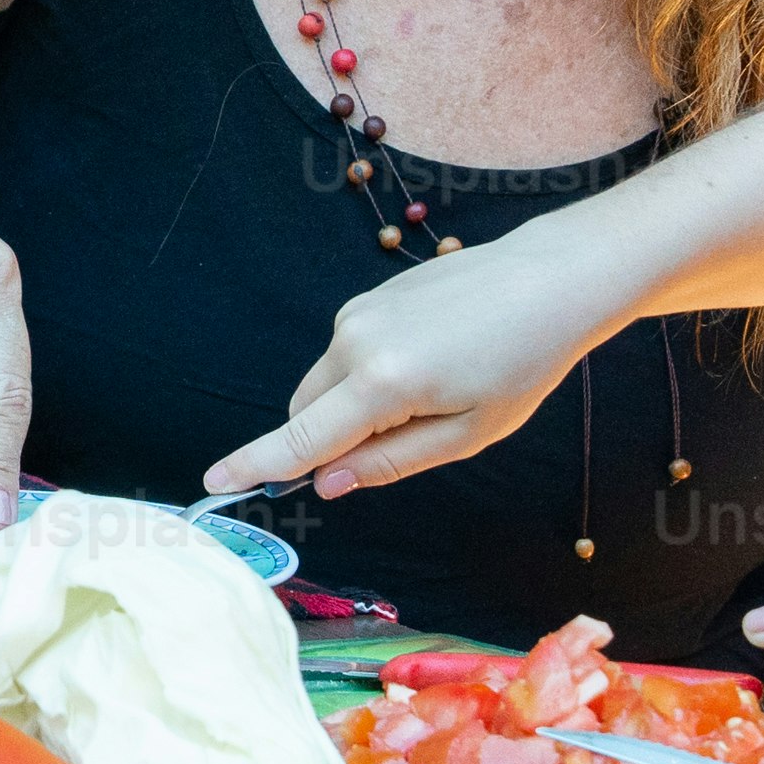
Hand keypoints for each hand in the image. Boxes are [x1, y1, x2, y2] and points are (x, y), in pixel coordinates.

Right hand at [199, 235, 633, 504]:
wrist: (550, 280)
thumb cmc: (522, 363)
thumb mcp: (468, 432)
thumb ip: (390, 462)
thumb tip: (328, 483)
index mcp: (383, 383)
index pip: (302, 436)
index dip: (257, 464)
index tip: (213, 482)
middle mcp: (355, 341)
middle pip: (306, 411)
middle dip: (328, 440)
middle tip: (404, 441)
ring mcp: (358, 313)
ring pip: (326, 383)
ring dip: (355, 405)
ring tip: (436, 388)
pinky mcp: (369, 297)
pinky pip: (348, 353)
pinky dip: (369, 374)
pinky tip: (431, 359)